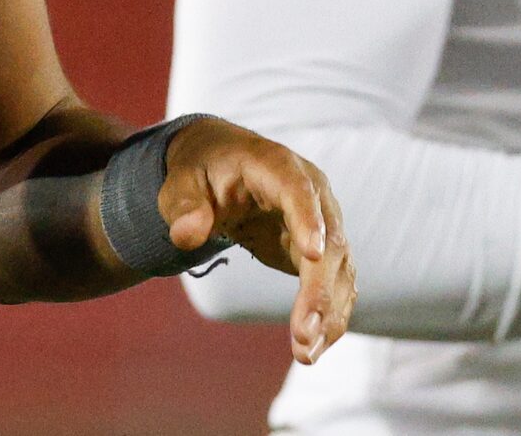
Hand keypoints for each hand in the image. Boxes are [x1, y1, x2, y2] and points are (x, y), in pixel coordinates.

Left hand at [160, 117, 355, 365]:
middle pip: (330, 241)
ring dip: (328, 314)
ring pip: (339, 271)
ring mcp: (324, 223)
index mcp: (277, 166)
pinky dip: (328, 317)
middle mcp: (313, 193)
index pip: (298, 191)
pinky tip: (313, 348)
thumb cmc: (200, 172)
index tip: (312, 254)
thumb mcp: (180, 182)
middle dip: (319, 290)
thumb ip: (183, 206)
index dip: (308, 220)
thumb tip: (188, 235)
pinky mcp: (324, 252)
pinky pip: (335, 286)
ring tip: (306, 354)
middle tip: (303, 333)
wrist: (222, 167)